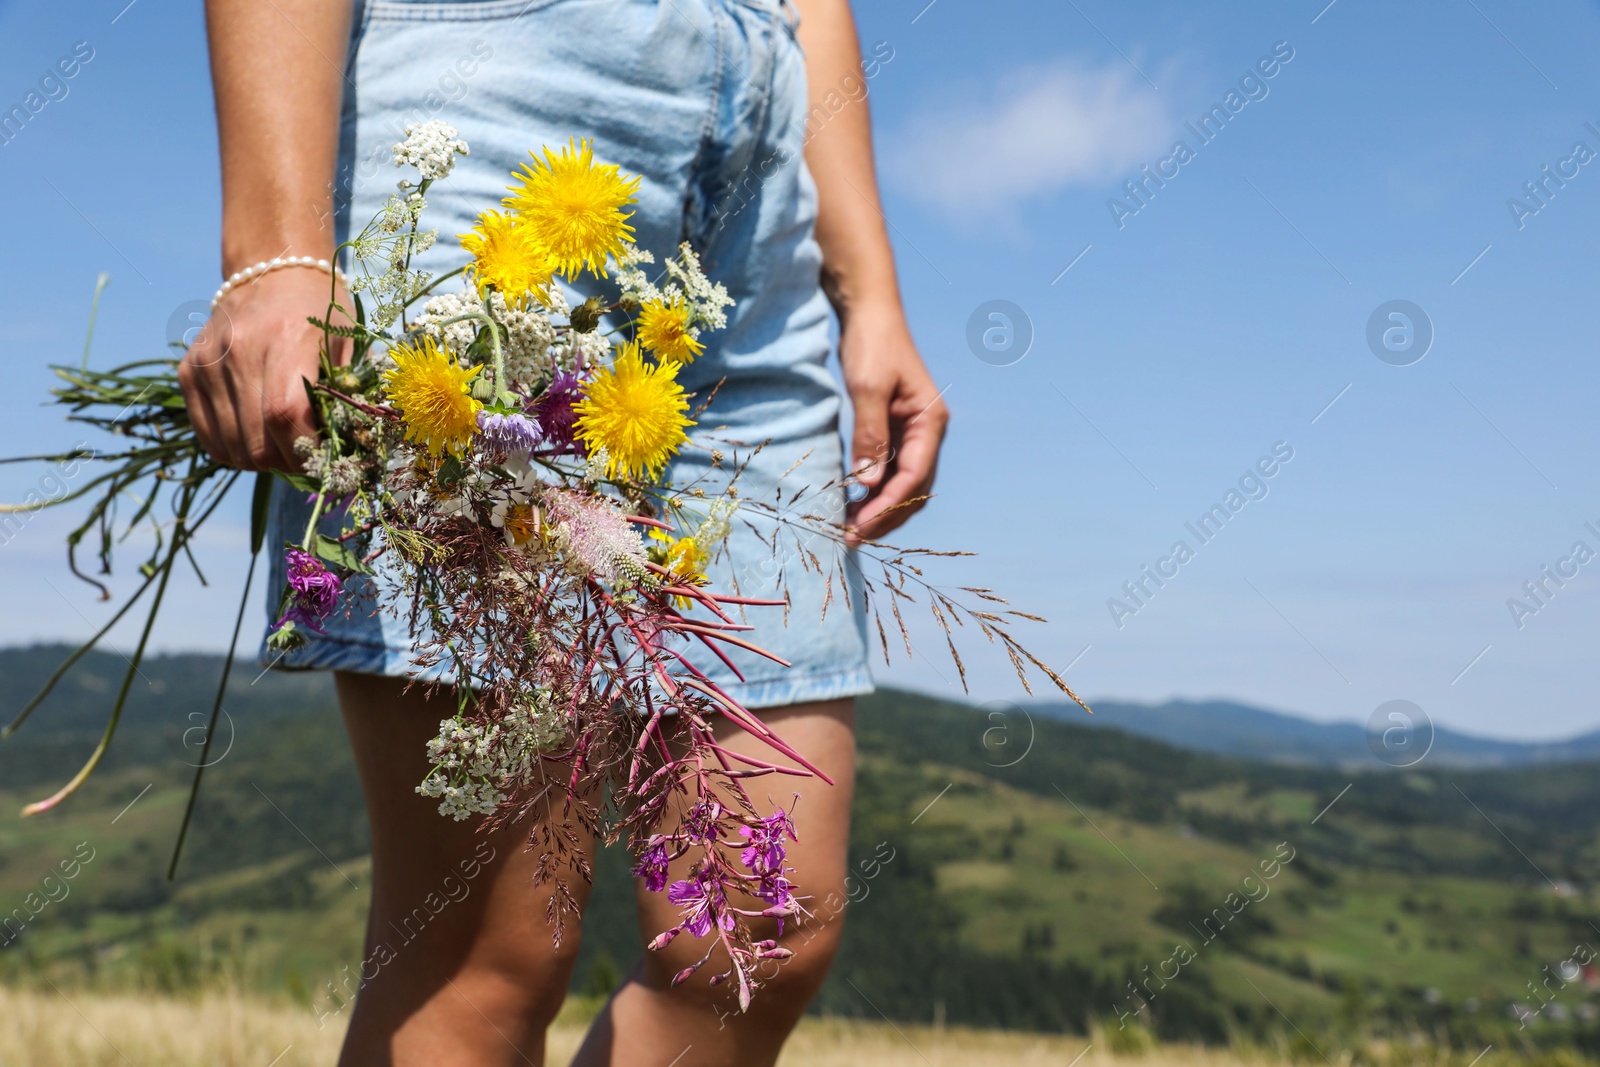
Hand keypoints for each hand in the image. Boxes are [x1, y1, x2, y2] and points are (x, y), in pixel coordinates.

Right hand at [178, 268, 348, 470]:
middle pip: (257, 442)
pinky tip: (258, 436)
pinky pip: (210, 439)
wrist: (271, 272)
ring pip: (233, 449)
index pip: (285, 415)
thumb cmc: (322, 311)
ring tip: (285, 443)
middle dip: (289, 463)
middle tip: (309, 455)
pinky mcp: (188, 372)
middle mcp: (239, 350)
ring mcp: (207, 362)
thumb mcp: (348, 343)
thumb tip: (347, 451)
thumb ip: (347, 395)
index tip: (327, 461)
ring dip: (264, 462)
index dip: (307, 452)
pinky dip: (237, 452)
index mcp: (287, 338)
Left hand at [840, 305, 947, 543]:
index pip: (913, 478)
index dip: (888, 506)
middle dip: (886, 515)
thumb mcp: (868, 388)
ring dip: (880, 508)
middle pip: (913, 489)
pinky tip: (852, 501)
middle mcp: (928, 432)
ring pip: (902, 484)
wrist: (869, 313)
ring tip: (850, 527)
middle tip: (852, 538)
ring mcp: (912, 432)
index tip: (860, 528)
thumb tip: (867, 484)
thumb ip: (869, 435)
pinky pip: (888, 470)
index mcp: (931, 422)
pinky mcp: (894, 430)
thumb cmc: (872, 343)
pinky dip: (873, 490)